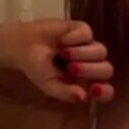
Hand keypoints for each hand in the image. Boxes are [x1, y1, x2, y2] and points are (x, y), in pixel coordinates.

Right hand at [0, 19, 114, 103]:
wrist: (22, 47)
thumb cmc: (37, 68)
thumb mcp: (48, 85)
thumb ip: (65, 93)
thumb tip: (84, 98)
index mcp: (86, 83)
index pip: (106, 91)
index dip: (105, 92)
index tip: (94, 89)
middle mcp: (92, 65)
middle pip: (107, 70)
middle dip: (91, 70)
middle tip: (71, 68)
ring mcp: (89, 46)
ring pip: (101, 51)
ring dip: (82, 54)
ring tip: (64, 53)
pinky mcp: (82, 30)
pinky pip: (88, 34)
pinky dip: (75, 38)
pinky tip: (62, 40)